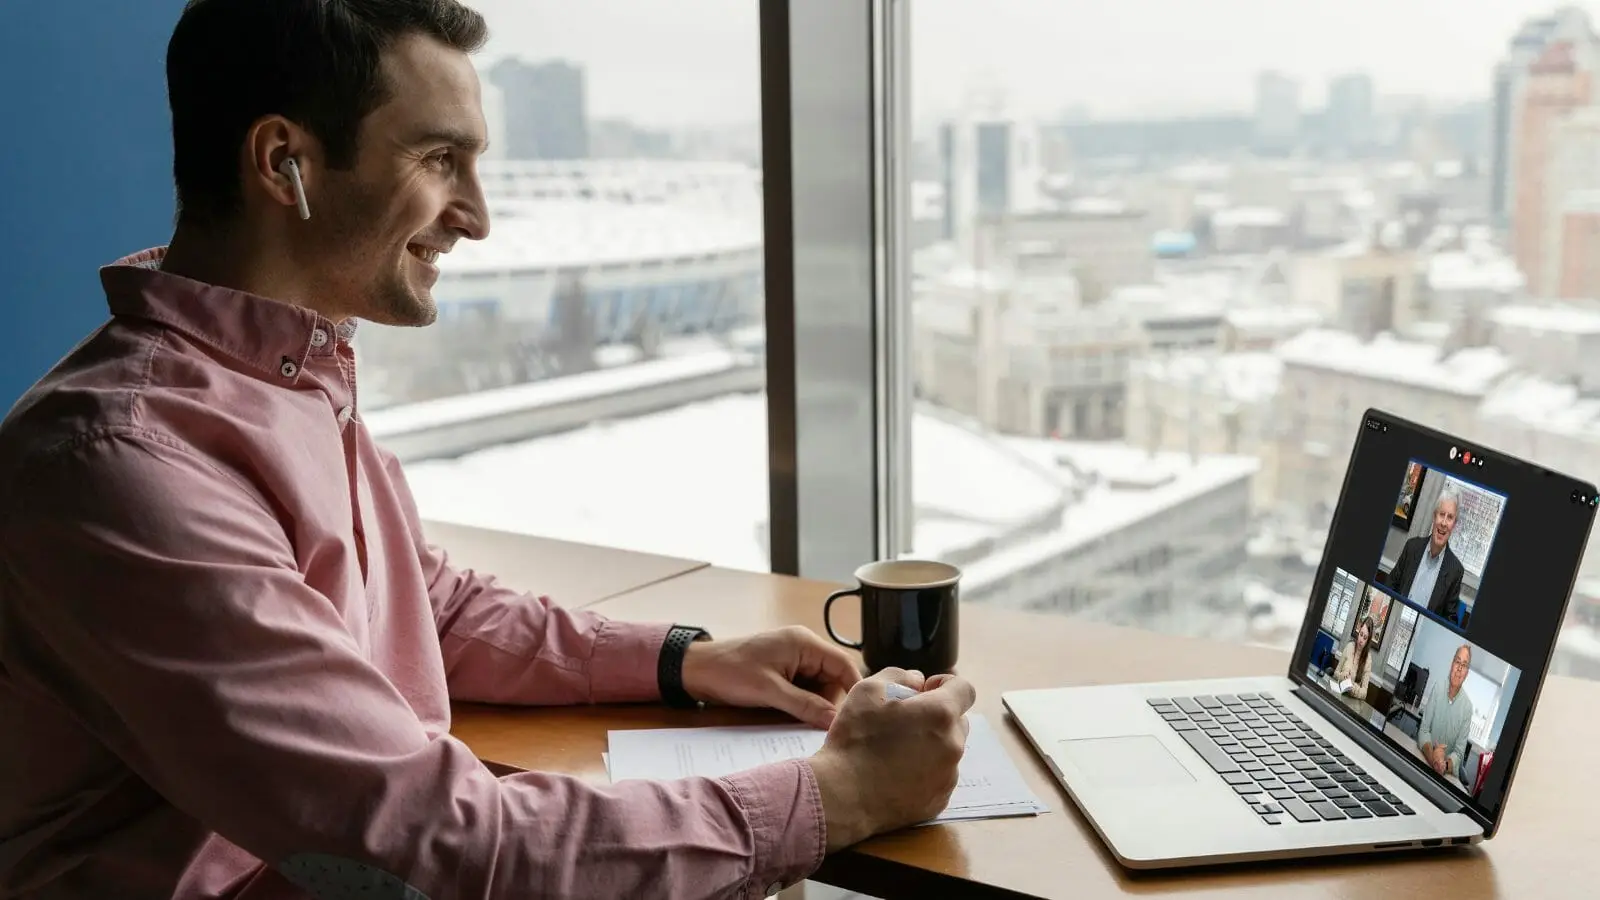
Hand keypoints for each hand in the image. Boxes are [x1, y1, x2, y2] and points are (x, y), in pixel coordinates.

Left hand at [678, 625, 860, 728]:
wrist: (697, 670)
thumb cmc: (731, 672)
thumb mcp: (771, 691)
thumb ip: (806, 705)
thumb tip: (835, 722)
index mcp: (805, 643)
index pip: (844, 664)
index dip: (855, 689)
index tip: (862, 715)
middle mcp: (804, 648)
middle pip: (834, 678)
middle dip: (831, 702)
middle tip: (824, 726)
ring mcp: (793, 660)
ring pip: (820, 687)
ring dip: (815, 705)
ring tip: (805, 724)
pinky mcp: (783, 672)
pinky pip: (804, 690)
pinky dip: (803, 704)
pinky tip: (795, 718)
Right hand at [807, 669, 975, 852]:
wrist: (843, 797)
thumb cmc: (855, 739)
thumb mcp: (868, 690)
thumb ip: (899, 676)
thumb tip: (917, 681)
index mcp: (940, 715)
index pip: (965, 689)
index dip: (945, 684)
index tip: (922, 691)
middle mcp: (953, 746)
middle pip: (957, 721)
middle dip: (937, 716)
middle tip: (904, 722)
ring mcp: (948, 777)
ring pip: (948, 750)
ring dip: (931, 744)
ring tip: (897, 752)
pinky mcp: (939, 800)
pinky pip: (940, 777)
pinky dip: (926, 771)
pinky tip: (897, 774)